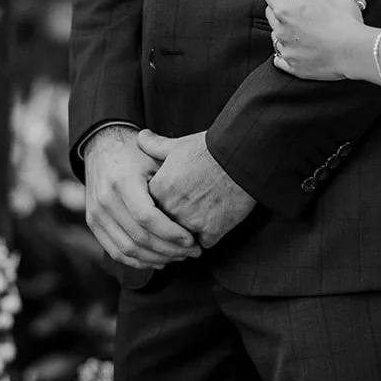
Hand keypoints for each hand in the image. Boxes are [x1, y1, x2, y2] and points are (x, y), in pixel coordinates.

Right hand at [83, 125, 199, 268]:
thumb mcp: (154, 158)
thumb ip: (170, 182)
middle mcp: (106, 200)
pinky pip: (115, 251)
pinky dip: (138, 261)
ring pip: (128, 250)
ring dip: (156, 259)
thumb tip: (196, 209)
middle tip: (192, 252)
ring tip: (179, 257)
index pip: (148, 218)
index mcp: (122, 182)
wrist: (101, 146)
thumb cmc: (135, 152)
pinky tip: (158, 261)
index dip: (171, 233)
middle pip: (139, 238)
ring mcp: (96, 213)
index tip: (192, 240)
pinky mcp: (93, 223)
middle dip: (169, 250)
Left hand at [138, 129, 256, 248]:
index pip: (146, 210)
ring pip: (181, 240)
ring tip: (193, 230)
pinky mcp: (213, 230)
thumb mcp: (177, 145)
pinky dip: (208, 238)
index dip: (156, 208)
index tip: (164, 206)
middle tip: (178, 221)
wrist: (239, 156)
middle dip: (168, 226)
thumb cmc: (208, 149)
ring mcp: (191, 222)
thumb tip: (141, 136)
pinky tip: (212, 230)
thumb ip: (155, 145)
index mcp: (159, 190)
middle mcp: (171, 209)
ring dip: (185, 237)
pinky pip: (204, 243)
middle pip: (162, 227)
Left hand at [265, 0, 365, 79]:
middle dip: (281, 4)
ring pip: (277, 35)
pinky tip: (294, 47)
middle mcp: (281, 32)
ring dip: (285, 27)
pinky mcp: (296, 68)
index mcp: (284, 10)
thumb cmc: (340, 17)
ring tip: (300, 23)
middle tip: (297, 1)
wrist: (353, 50)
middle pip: (271, 14)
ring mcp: (287, 51)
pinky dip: (286, 51)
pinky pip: (281, 59)